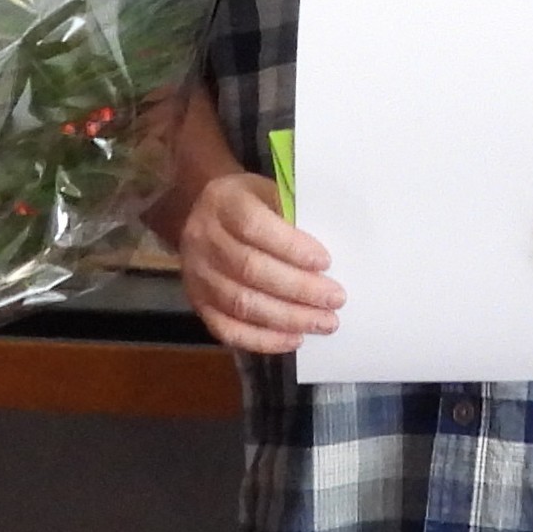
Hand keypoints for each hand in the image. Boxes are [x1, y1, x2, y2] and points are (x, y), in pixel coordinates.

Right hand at [182, 170, 341, 353]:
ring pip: (241, 303)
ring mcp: (197, 274)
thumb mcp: (270, 191)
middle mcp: (204, 239)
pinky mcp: (197, 303)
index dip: (291, 247)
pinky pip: (227, 329)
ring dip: (288, 318)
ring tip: (324, 322)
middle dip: (299, 288)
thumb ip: (294, 215)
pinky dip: (263, 339)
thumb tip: (327, 257)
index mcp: (225, 203)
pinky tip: (294, 338)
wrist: (201, 212)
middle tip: (335, 300)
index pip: (254, 226)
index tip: (325, 262)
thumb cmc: (250, 203)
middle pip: (250, 269)